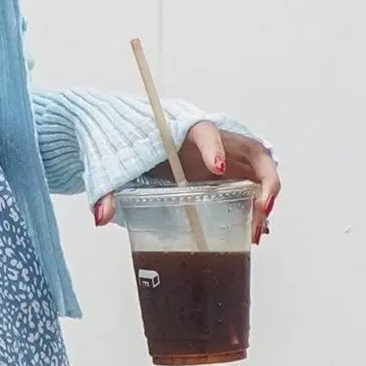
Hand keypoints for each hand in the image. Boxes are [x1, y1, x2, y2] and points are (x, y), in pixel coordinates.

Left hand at [93, 121, 280, 245]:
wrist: (118, 136)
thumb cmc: (121, 145)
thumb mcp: (111, 166)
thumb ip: (107, 189)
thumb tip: (101, 217)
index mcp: (182, 131)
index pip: (205, 131)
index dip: (215, 148)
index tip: (218, 169)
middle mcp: (209, 142)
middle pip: (252, 152)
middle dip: (264, 180)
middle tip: (261, 208)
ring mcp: (221, 158)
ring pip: (256, 174)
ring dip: (263, 201)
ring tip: (256, 233)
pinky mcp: (223, 176)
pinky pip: (248, 189)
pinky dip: (254, 211)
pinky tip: (252, 234)